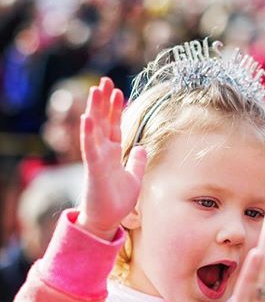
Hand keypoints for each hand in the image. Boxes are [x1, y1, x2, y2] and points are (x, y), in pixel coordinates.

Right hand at [77, 77, 146, 240]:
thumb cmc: (117, 201)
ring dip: (94, 110)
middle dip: (103, 102)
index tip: (117, 91)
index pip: (113, 126)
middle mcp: (103, 153)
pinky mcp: (93, 170)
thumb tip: (142, 148)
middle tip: (104, 81)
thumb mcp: (134, 178)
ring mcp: (96, 160)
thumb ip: (137, 162)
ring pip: (94, 130)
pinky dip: (88, 134)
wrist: (107, 220)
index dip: (115, 109)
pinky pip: (89, 149)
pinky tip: (86, 118)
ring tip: (95, 90)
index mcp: (112, 154)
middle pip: (102, 122)